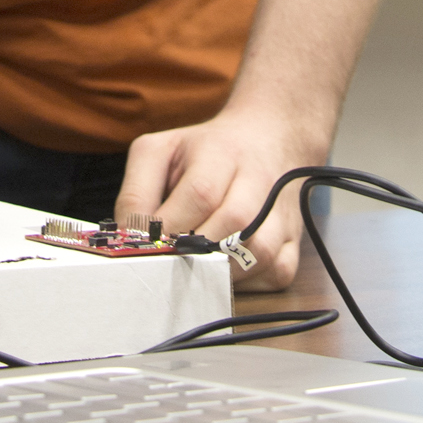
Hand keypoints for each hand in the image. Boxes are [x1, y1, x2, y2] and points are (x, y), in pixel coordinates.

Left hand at [116, 107, 331, 290]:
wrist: (267, 139)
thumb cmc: (203, 151)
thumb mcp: (159, 152)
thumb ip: (137, 191)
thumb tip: (127, 237)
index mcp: (220, 152)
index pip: (199, 194)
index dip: (170, 226)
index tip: (145, 245)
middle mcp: (259, 181)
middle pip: (232, 227)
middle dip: (193, 252)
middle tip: (166, 262)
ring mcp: (282, 213)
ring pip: (259, 255)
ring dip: (219, 270)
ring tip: (192, 267)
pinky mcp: (296, 243)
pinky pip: (276, 274)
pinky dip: (247, 283)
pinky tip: (223, 272)